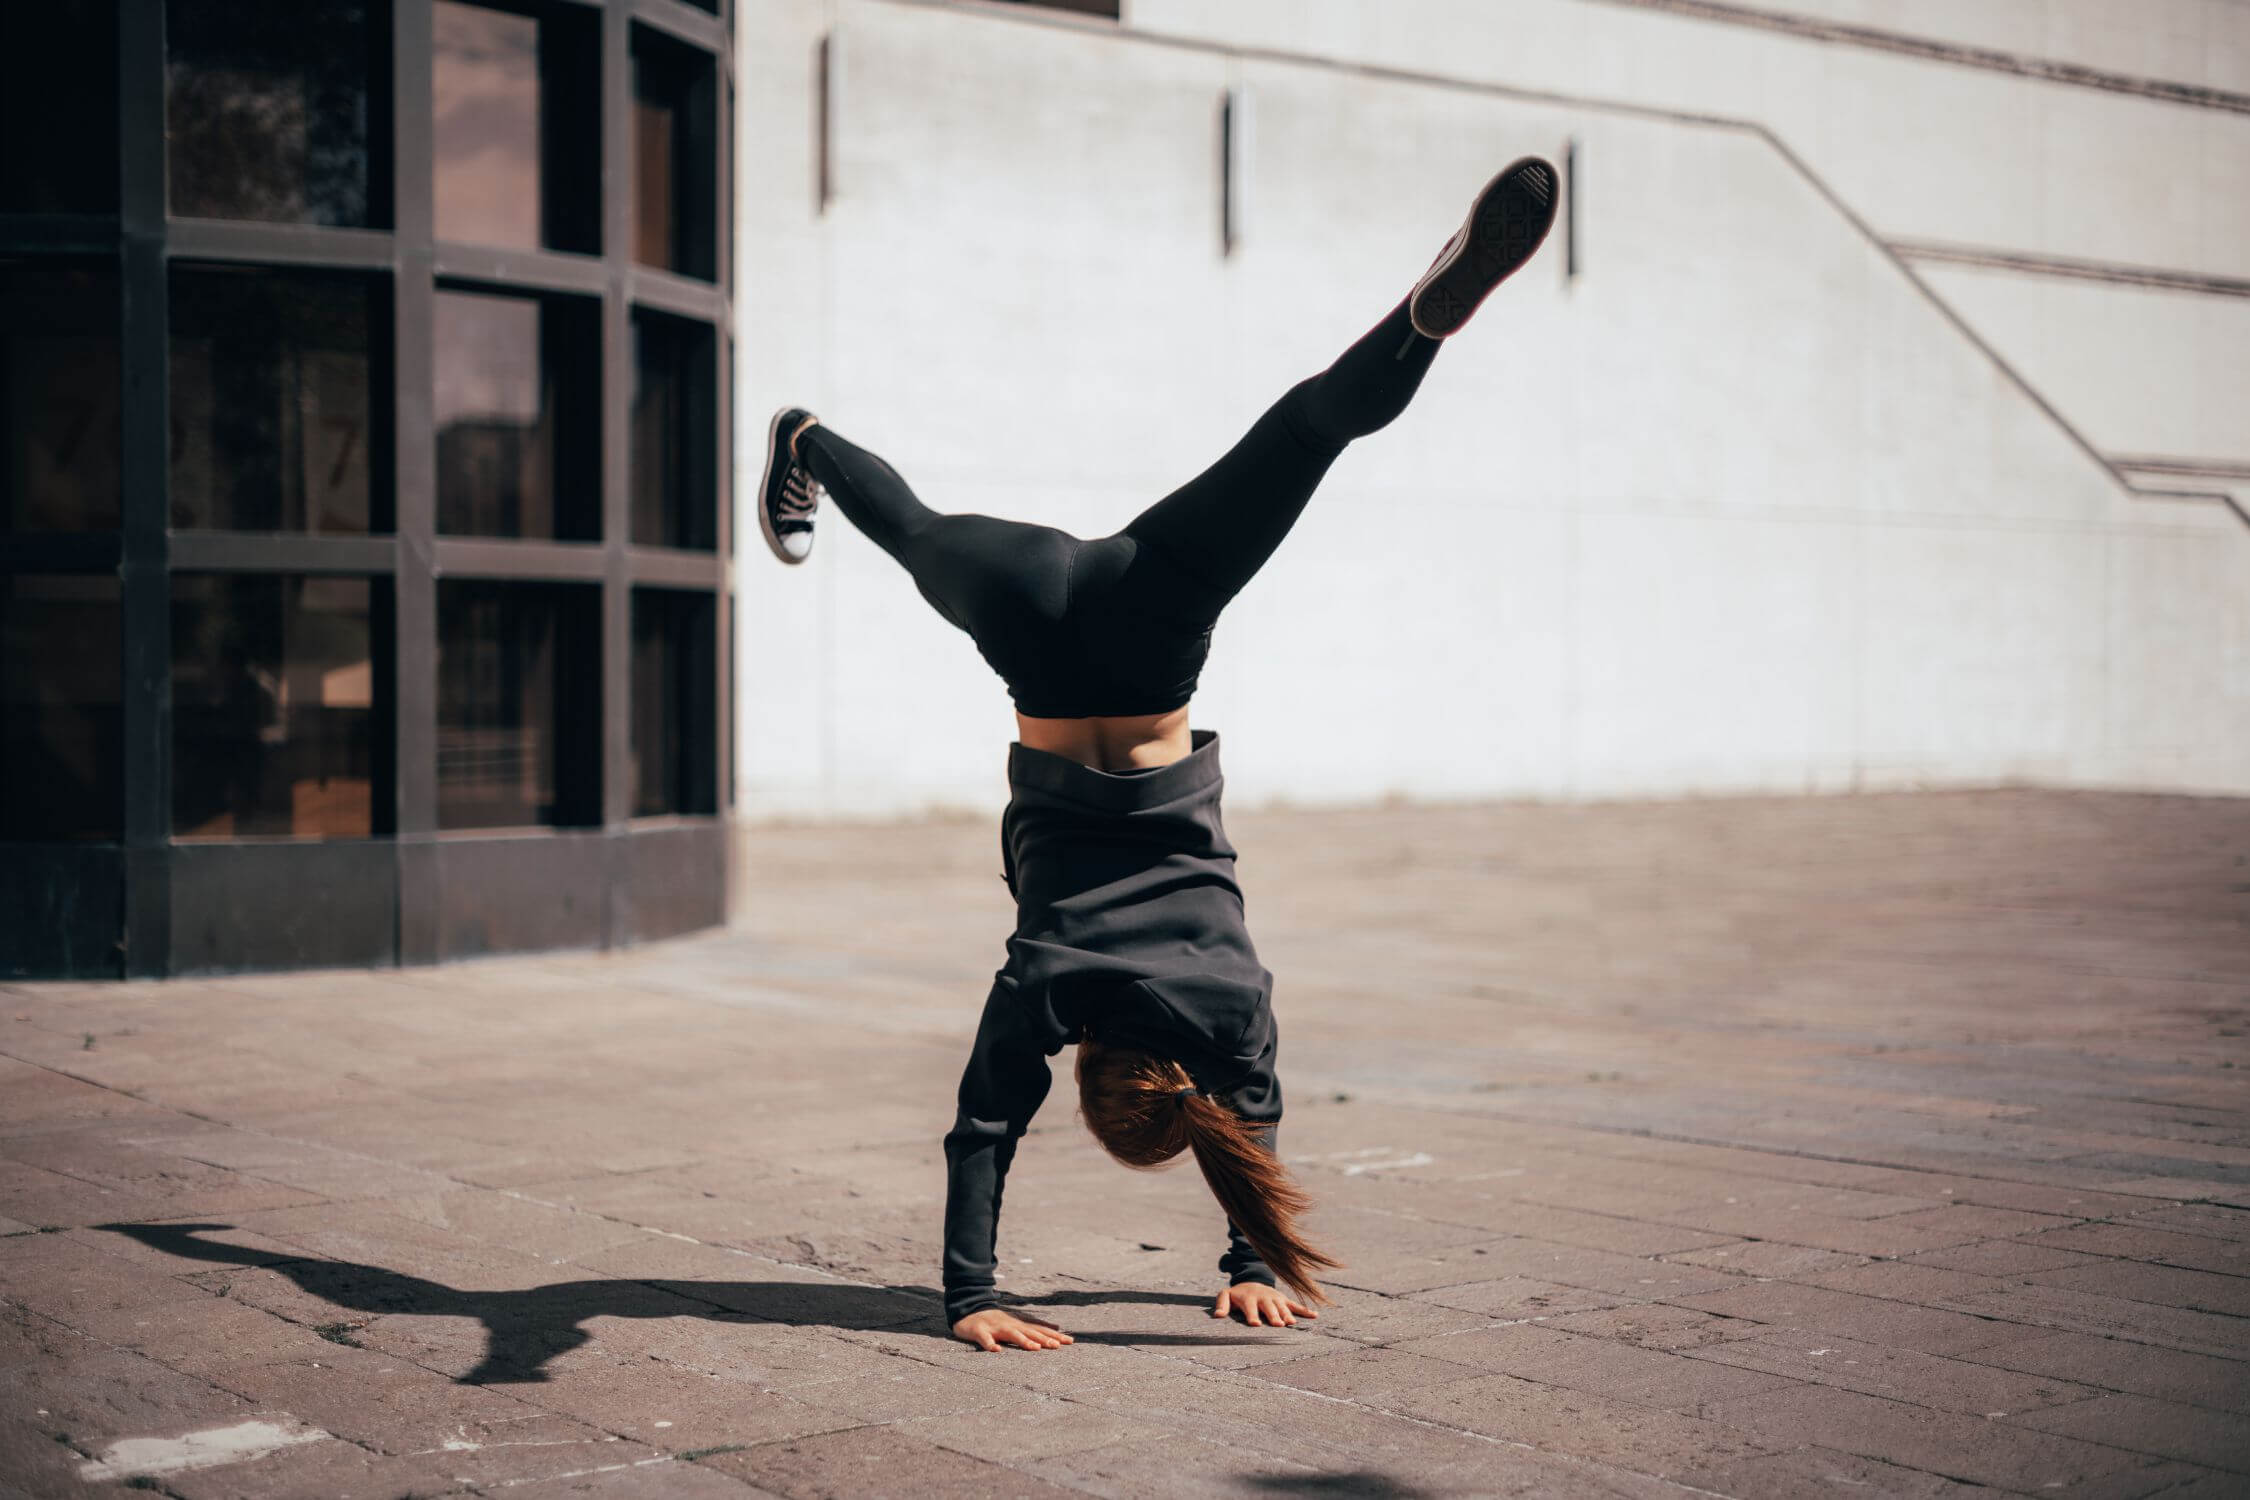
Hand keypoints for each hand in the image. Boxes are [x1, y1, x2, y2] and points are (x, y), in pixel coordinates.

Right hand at [951, 1307, 1073, 1351]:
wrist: (968, 1311)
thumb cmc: (994, 1322)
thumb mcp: (1016, 1324)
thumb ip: (1035, 1327)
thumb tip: (1057, 1329)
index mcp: (1018, 1326)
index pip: (1039, 1331)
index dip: (1054, 1336)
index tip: (1070, 1342)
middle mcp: (1009, 1325)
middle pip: (1029, 1332)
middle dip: (1044, 1339)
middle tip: (1058, 1346)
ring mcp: (994, 1328)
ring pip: (1011, 1334)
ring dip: (1023, 1341)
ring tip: (1035, 1349)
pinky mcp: (979, 1331)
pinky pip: (985, 1339)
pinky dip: (990, 1344)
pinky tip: (997, 1350)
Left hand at [1212, 1282, 1317, 1326]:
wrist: (1252, 1280)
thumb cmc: (1238, 1294)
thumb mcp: (1226, 1295)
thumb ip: (1222, 1304)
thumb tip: (1217, 1316)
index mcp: (1248, 1298)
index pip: (1250, 1307)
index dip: (1252, 1315)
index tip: (1255, 1325)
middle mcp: (1263, 1297)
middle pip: (1268, 1307)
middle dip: (1273, 1315)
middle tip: (1278, 1325)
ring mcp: (1275, 1298)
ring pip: (1282, 1306)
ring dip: (1287, 1314)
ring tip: (1292, 1324)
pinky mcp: (1283, 1299)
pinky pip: (1295, 1304)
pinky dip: (1305, 1310)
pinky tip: (1315, 1316)